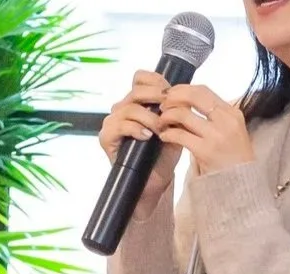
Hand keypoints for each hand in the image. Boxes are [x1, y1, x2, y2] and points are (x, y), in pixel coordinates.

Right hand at [99, 70, 182, 202]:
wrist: (155, 180)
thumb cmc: (164, 153)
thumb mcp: (176, 127)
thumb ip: (177, 109)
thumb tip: (182, 96)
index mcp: (138, 101)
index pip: (142, 78)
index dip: (157, 82)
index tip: (171, 94)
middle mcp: (123, 107)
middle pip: (136, 90)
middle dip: (156, 97)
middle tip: (169, 109)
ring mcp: (113, 121)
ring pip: (130, 108)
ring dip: (149, 117)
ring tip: (160, 129)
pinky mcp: (106, 137)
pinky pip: (120, 125)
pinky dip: (135, 129)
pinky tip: (147, 136)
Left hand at [158, 84, 255, 176]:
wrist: (241, 184)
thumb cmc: (232, 158)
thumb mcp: (231, 130)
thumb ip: (214, 116)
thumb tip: (187, 101)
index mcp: (232, 112)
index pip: (203, 90)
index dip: (182, 89)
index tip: (170, 93)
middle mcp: (225, 120)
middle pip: (193, 96)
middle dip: (173, 97)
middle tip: (162, 105)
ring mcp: (216, 136)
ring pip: (183, 114)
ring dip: (166, 116)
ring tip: (161, 122)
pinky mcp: (205, 151)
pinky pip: (179, 135)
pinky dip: (167, 134)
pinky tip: (164, 137)